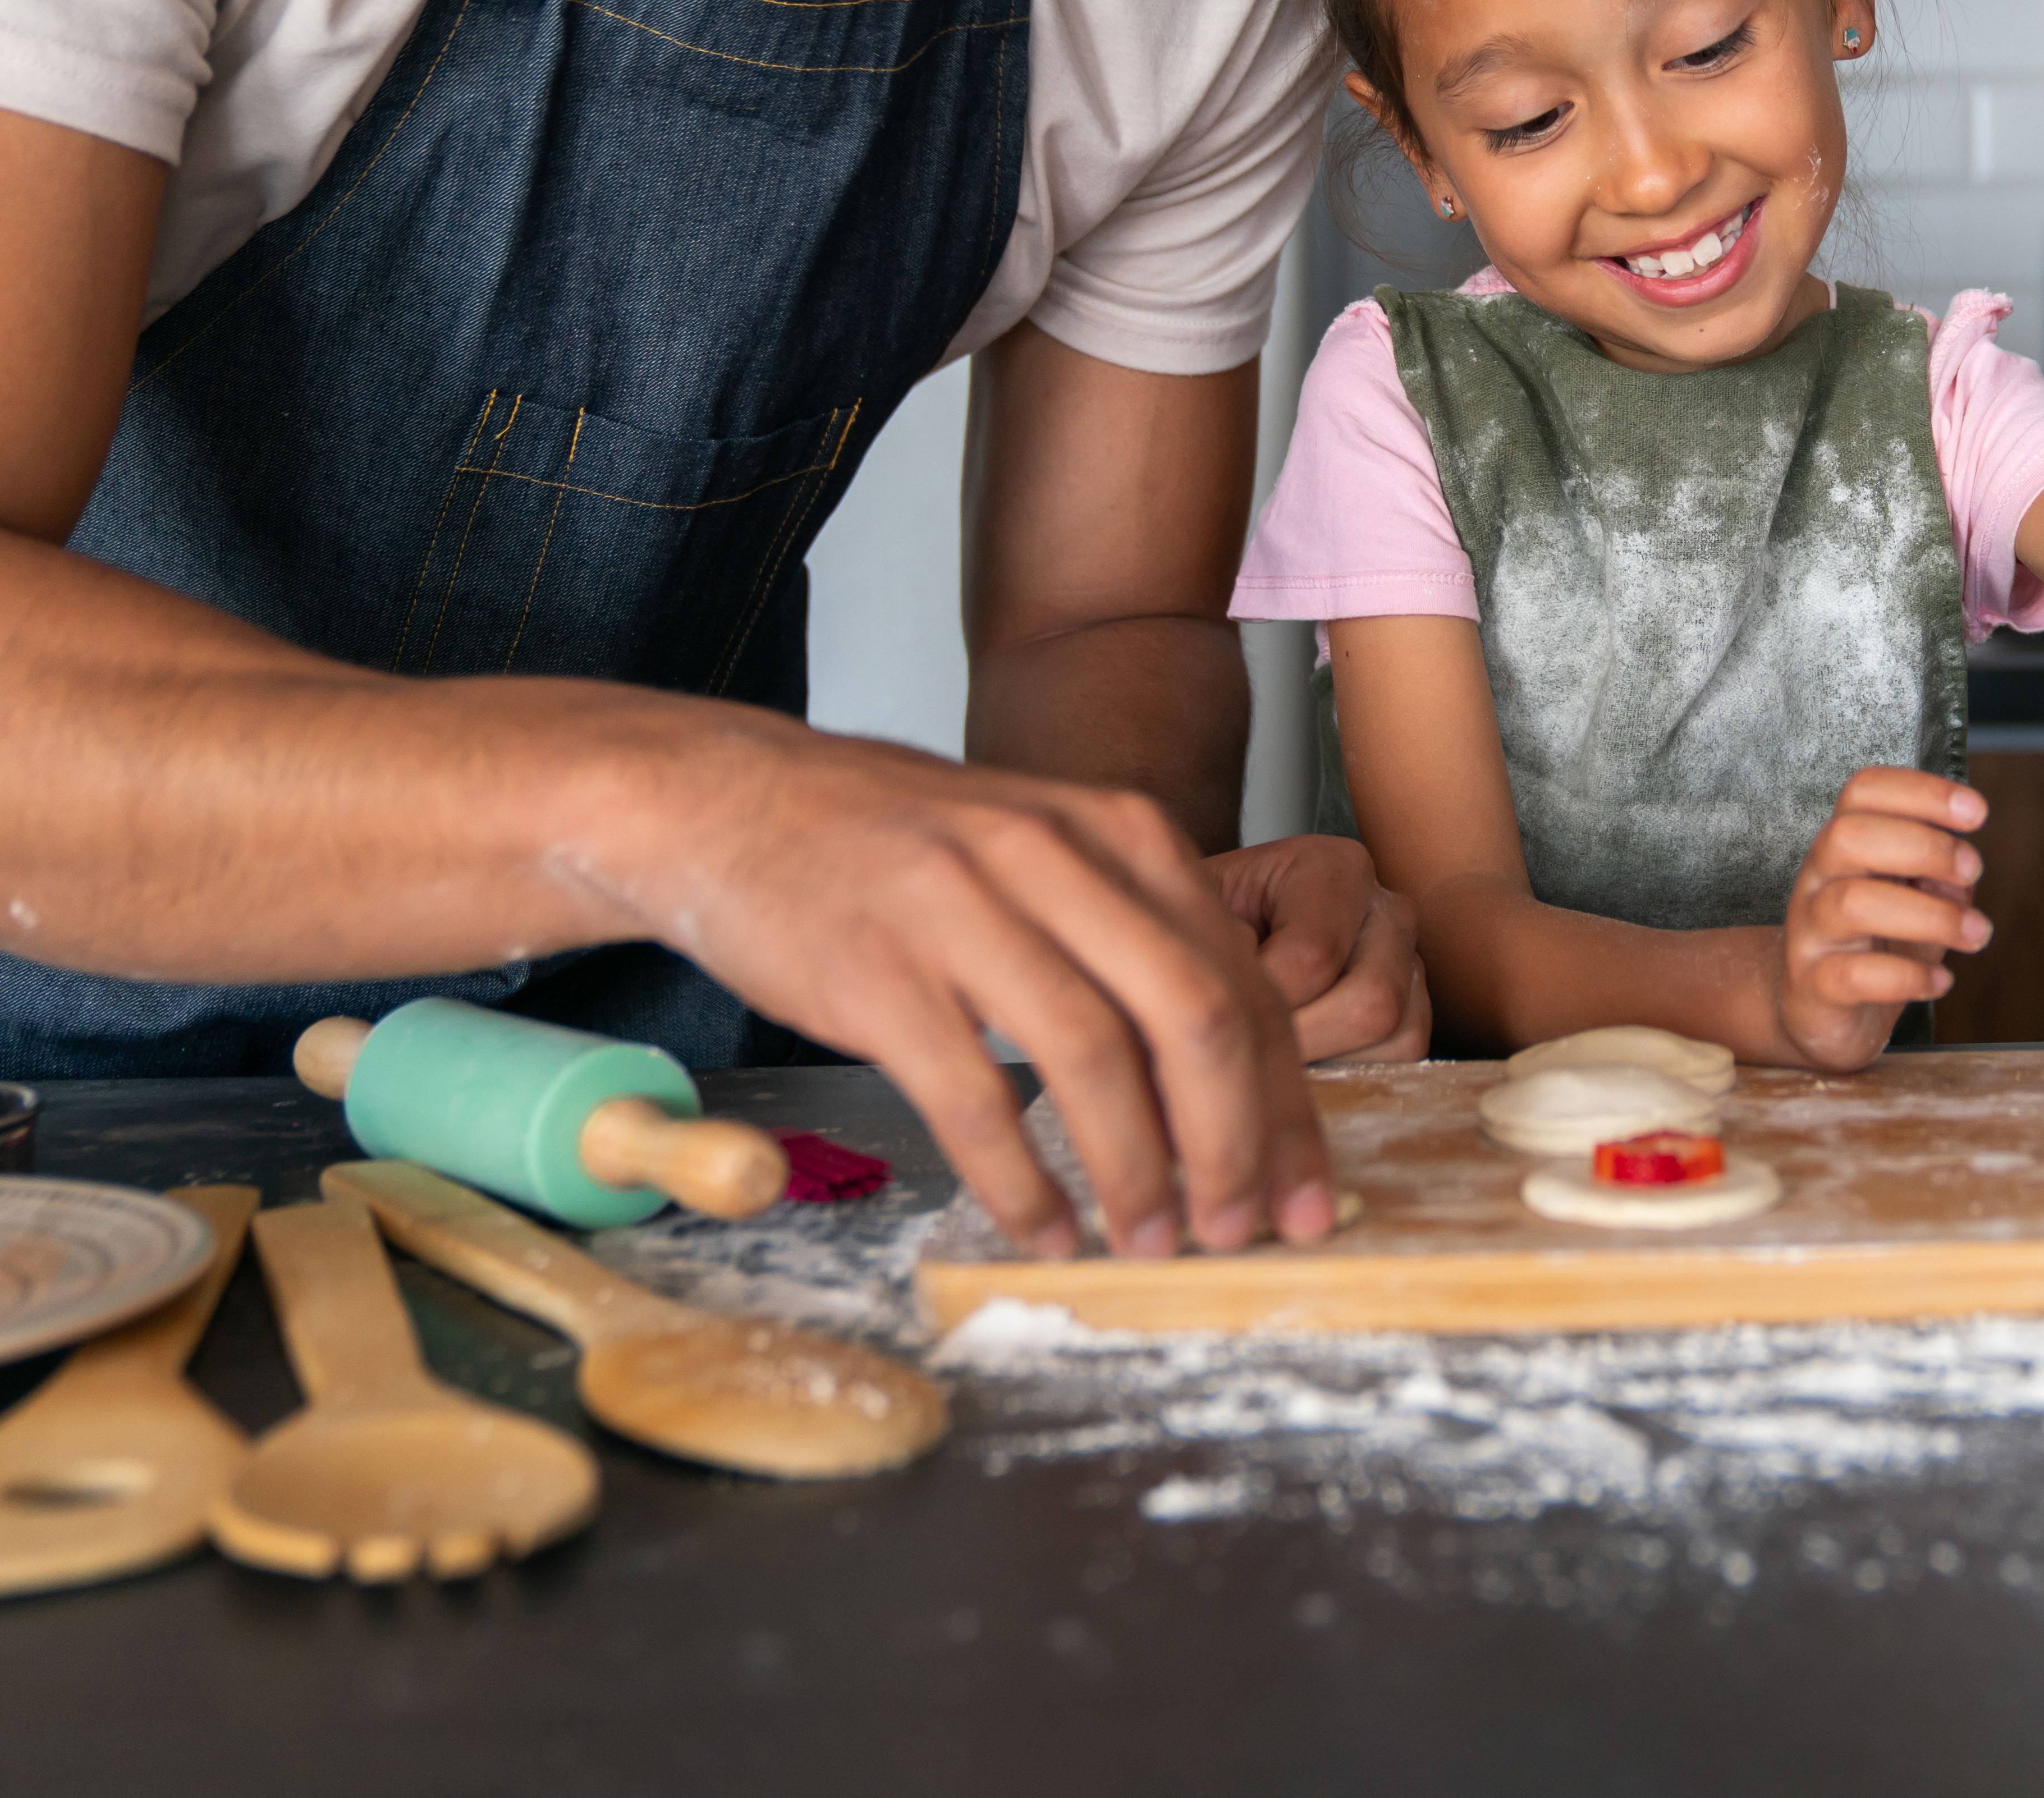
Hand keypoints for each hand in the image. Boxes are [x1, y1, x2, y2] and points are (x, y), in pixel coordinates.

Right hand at [569, 709, 1335, 1264]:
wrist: (735, 802)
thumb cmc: (907, 852)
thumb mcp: (1049, 860)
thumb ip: (1141, 943)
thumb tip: (1235, 1082)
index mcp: (1122, 833)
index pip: (1245, 982)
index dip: (1289, 1104)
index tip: (1308, 1192)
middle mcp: (1055, 858)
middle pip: (1195, 1017)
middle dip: (1237, 1143)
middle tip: (1244, 1231)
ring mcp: (963, 908)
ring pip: (1092, 1059)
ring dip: (1136, 1171)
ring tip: (1150, 1241)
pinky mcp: (878, 971)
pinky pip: (972, 1097)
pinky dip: (1021, 1179)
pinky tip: (1047, 1228)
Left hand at [1205, 832, 1428, 1062]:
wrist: (1207, 934)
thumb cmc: (1190, 927)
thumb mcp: (1177, 920)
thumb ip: (1197, 946)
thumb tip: (1215, 1007)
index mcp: (1331, 868)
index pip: (1312, 957)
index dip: (1255, 1007)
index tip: (1205, 1014)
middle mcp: (1386, 907)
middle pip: (1371, 1002)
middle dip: (1298, 1041)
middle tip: (1238, 1048)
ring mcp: (1409, 960)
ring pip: (1398, 1035)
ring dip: (1328, 1059)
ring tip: (1265, 1052)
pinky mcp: (1418, 1008)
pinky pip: (1408, 1059)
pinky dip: (1353, 1070)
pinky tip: (1299, 1059)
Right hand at [1769, 767, 1990, 1070]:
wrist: (1817, 1015)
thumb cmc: (1873, 946)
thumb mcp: (1916, 900)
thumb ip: (1942, 877)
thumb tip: (1964, 868)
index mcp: (1842, 845)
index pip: (1864, 791)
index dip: (1921, 791)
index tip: (1976, 811)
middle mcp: (1817, 880)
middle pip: (1849, 836)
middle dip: (1924, 846)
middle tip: (1973, 869)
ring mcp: (1809, 933)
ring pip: (1853, 904)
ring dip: (1931, 915)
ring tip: (1976, 932)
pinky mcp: (1812, 987)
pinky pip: (1854, 975)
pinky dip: (1909, 976)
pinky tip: (1941, 982)